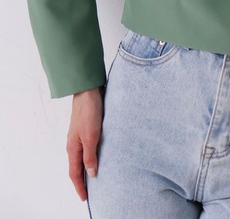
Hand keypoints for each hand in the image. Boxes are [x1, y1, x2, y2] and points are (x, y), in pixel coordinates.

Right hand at [66, 86, 103, 201]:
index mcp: (73, 147)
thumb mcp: (91, 136)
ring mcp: (79, 135)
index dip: (80, 187)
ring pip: (82, 157)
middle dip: (82, 180)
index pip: (75, 173)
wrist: (88, 90)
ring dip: (87, 168)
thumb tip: (91, 174)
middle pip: (77, 167)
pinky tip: (98, 156)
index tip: (84, 199)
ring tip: (95, 177)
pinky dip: (91, 156)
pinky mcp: (86, 128)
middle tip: (90, 192)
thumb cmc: (88, 111)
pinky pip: (87, 147)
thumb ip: (90, 155)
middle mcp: (74, 143)